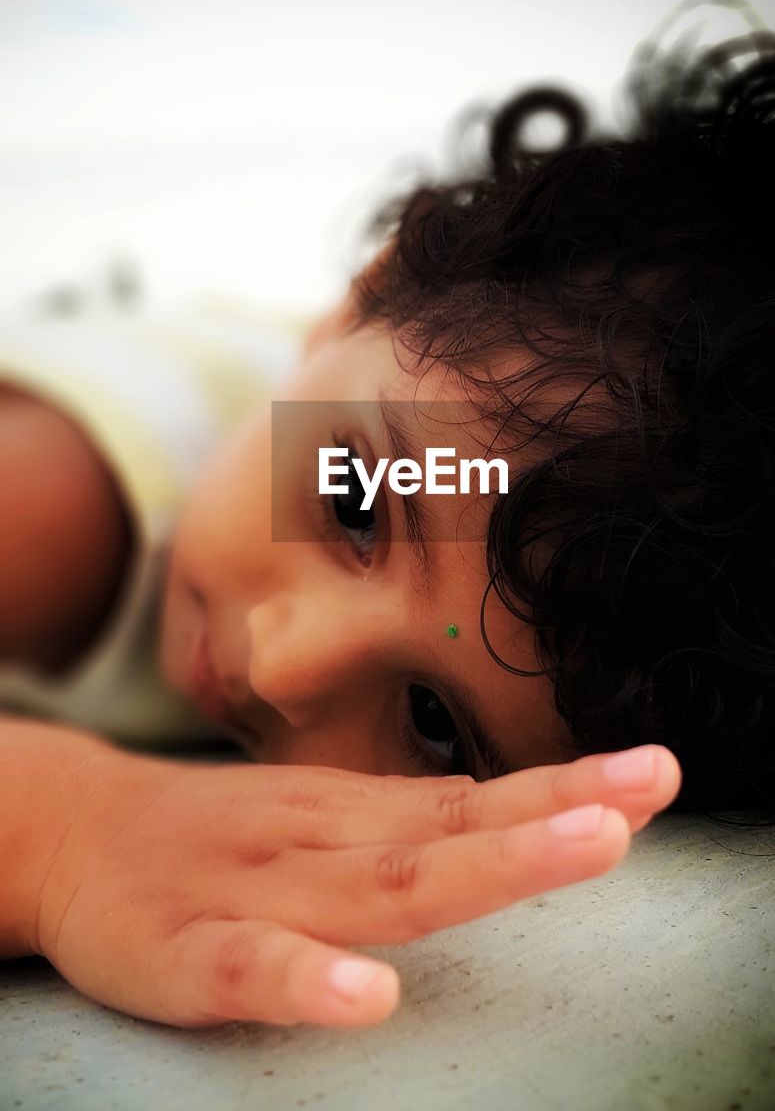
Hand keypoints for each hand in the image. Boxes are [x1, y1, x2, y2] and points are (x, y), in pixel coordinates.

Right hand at [36, 743, 679, 1028]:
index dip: (567, 789)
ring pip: (378, 885)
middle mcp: (323, 839)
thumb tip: (515, 812)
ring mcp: (259, 891)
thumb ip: (411, 822)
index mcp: (356, 814)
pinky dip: (310, 980)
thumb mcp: (321, 814)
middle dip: (554, 818)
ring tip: (583, 847)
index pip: (476, 799)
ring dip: (485, 865)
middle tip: (645, 790)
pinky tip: (365, 994)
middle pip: (451, 834)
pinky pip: (252, 968)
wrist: (74, 831)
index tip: (653, 773)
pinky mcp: (188, 950)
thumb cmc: (220, 835)